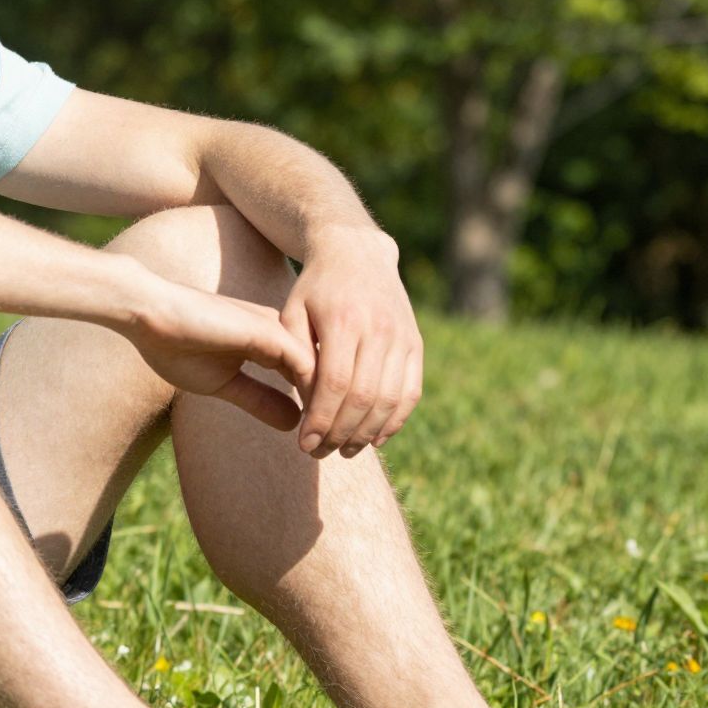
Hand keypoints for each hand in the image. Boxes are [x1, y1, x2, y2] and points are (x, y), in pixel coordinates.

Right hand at [121, 274, 317, 433]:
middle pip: (329, 371)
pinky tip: (314, 425)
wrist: (148, 313)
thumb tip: (294, 422)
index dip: (323, 407)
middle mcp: (282, 330)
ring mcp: (277, 329)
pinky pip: (307, 366)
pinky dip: (315, 397)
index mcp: (273, 338)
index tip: (324, 441)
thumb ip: (259, 398)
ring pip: (325, 369)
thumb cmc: (176, 344)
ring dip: (330, 408)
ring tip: (328, 443)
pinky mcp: (267, 332)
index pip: (314, 374)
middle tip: (337, 449)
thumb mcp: (225, 382)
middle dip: (335, 411)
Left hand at [280, 227, 422, 457]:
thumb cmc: (315, 289)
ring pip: (390, 400)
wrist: (357, 254)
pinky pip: (410, 392)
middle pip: (364, 397)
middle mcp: (378, 330)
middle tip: (320, 453)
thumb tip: (308, 405)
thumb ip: (296, 357)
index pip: (335, 383)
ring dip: (367, 434)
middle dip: (341, 433)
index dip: (321, 419)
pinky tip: (374, 438)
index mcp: (343, 321)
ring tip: (344, 451)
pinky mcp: (415, 344)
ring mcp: (402, 337)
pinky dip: (395, 421)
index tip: (305, 444)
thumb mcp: (292, 313)